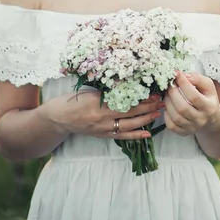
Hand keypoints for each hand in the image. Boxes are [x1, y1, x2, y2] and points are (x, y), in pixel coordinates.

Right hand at [41, 89, 163, 140]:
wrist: (58, 118)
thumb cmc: (72, 100)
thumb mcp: (90, 90)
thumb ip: (108, 89)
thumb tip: (129, 83)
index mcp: (98, 103)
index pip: (125, 101)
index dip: (141, 97)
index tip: (153, 92)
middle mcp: (102, 118)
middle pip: (130, 113)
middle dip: (147, 107)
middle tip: (161, 101)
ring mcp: (103, 129)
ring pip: (129, 125)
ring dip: (145, 119)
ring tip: (158, 113)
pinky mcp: (103, 135)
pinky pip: (122, 136)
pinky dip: (136, 135)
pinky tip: (148, 134)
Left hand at [163, 70, 219, 136]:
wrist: (210, 117)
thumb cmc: (207, 97)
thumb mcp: (208, 85)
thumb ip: (197, 78)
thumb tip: (184, 76)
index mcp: (209, 106)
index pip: (193, 96)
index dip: (183, 84)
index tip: (177, 74)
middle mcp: (201, 119)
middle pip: (182, 107)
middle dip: (173, 93)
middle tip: (170, 84)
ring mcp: (192, 127)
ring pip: (175, 116)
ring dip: (168, 102)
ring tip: (168, 93)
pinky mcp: (184, 132)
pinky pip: (171, 125)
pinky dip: (166, 114)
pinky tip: (169, 105)